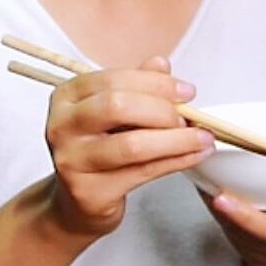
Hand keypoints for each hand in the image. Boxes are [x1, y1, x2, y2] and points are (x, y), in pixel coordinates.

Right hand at [43, 56, 212, 237]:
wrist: (78, 200)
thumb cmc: (100, 148)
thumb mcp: (113, 111)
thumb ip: (136, 85)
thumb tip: (162, 64)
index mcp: (67, 96)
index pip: (113, 80)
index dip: (156, 83)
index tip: (186, 91)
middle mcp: (63, 126)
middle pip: (118, 106)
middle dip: (163, 110)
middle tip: (190, 117)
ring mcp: (73, 161)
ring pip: (133, 144)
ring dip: (177, 140)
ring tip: (203, 138)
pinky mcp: (89, 192)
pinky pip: (143, 172)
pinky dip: (177, 161)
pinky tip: (195, 155)